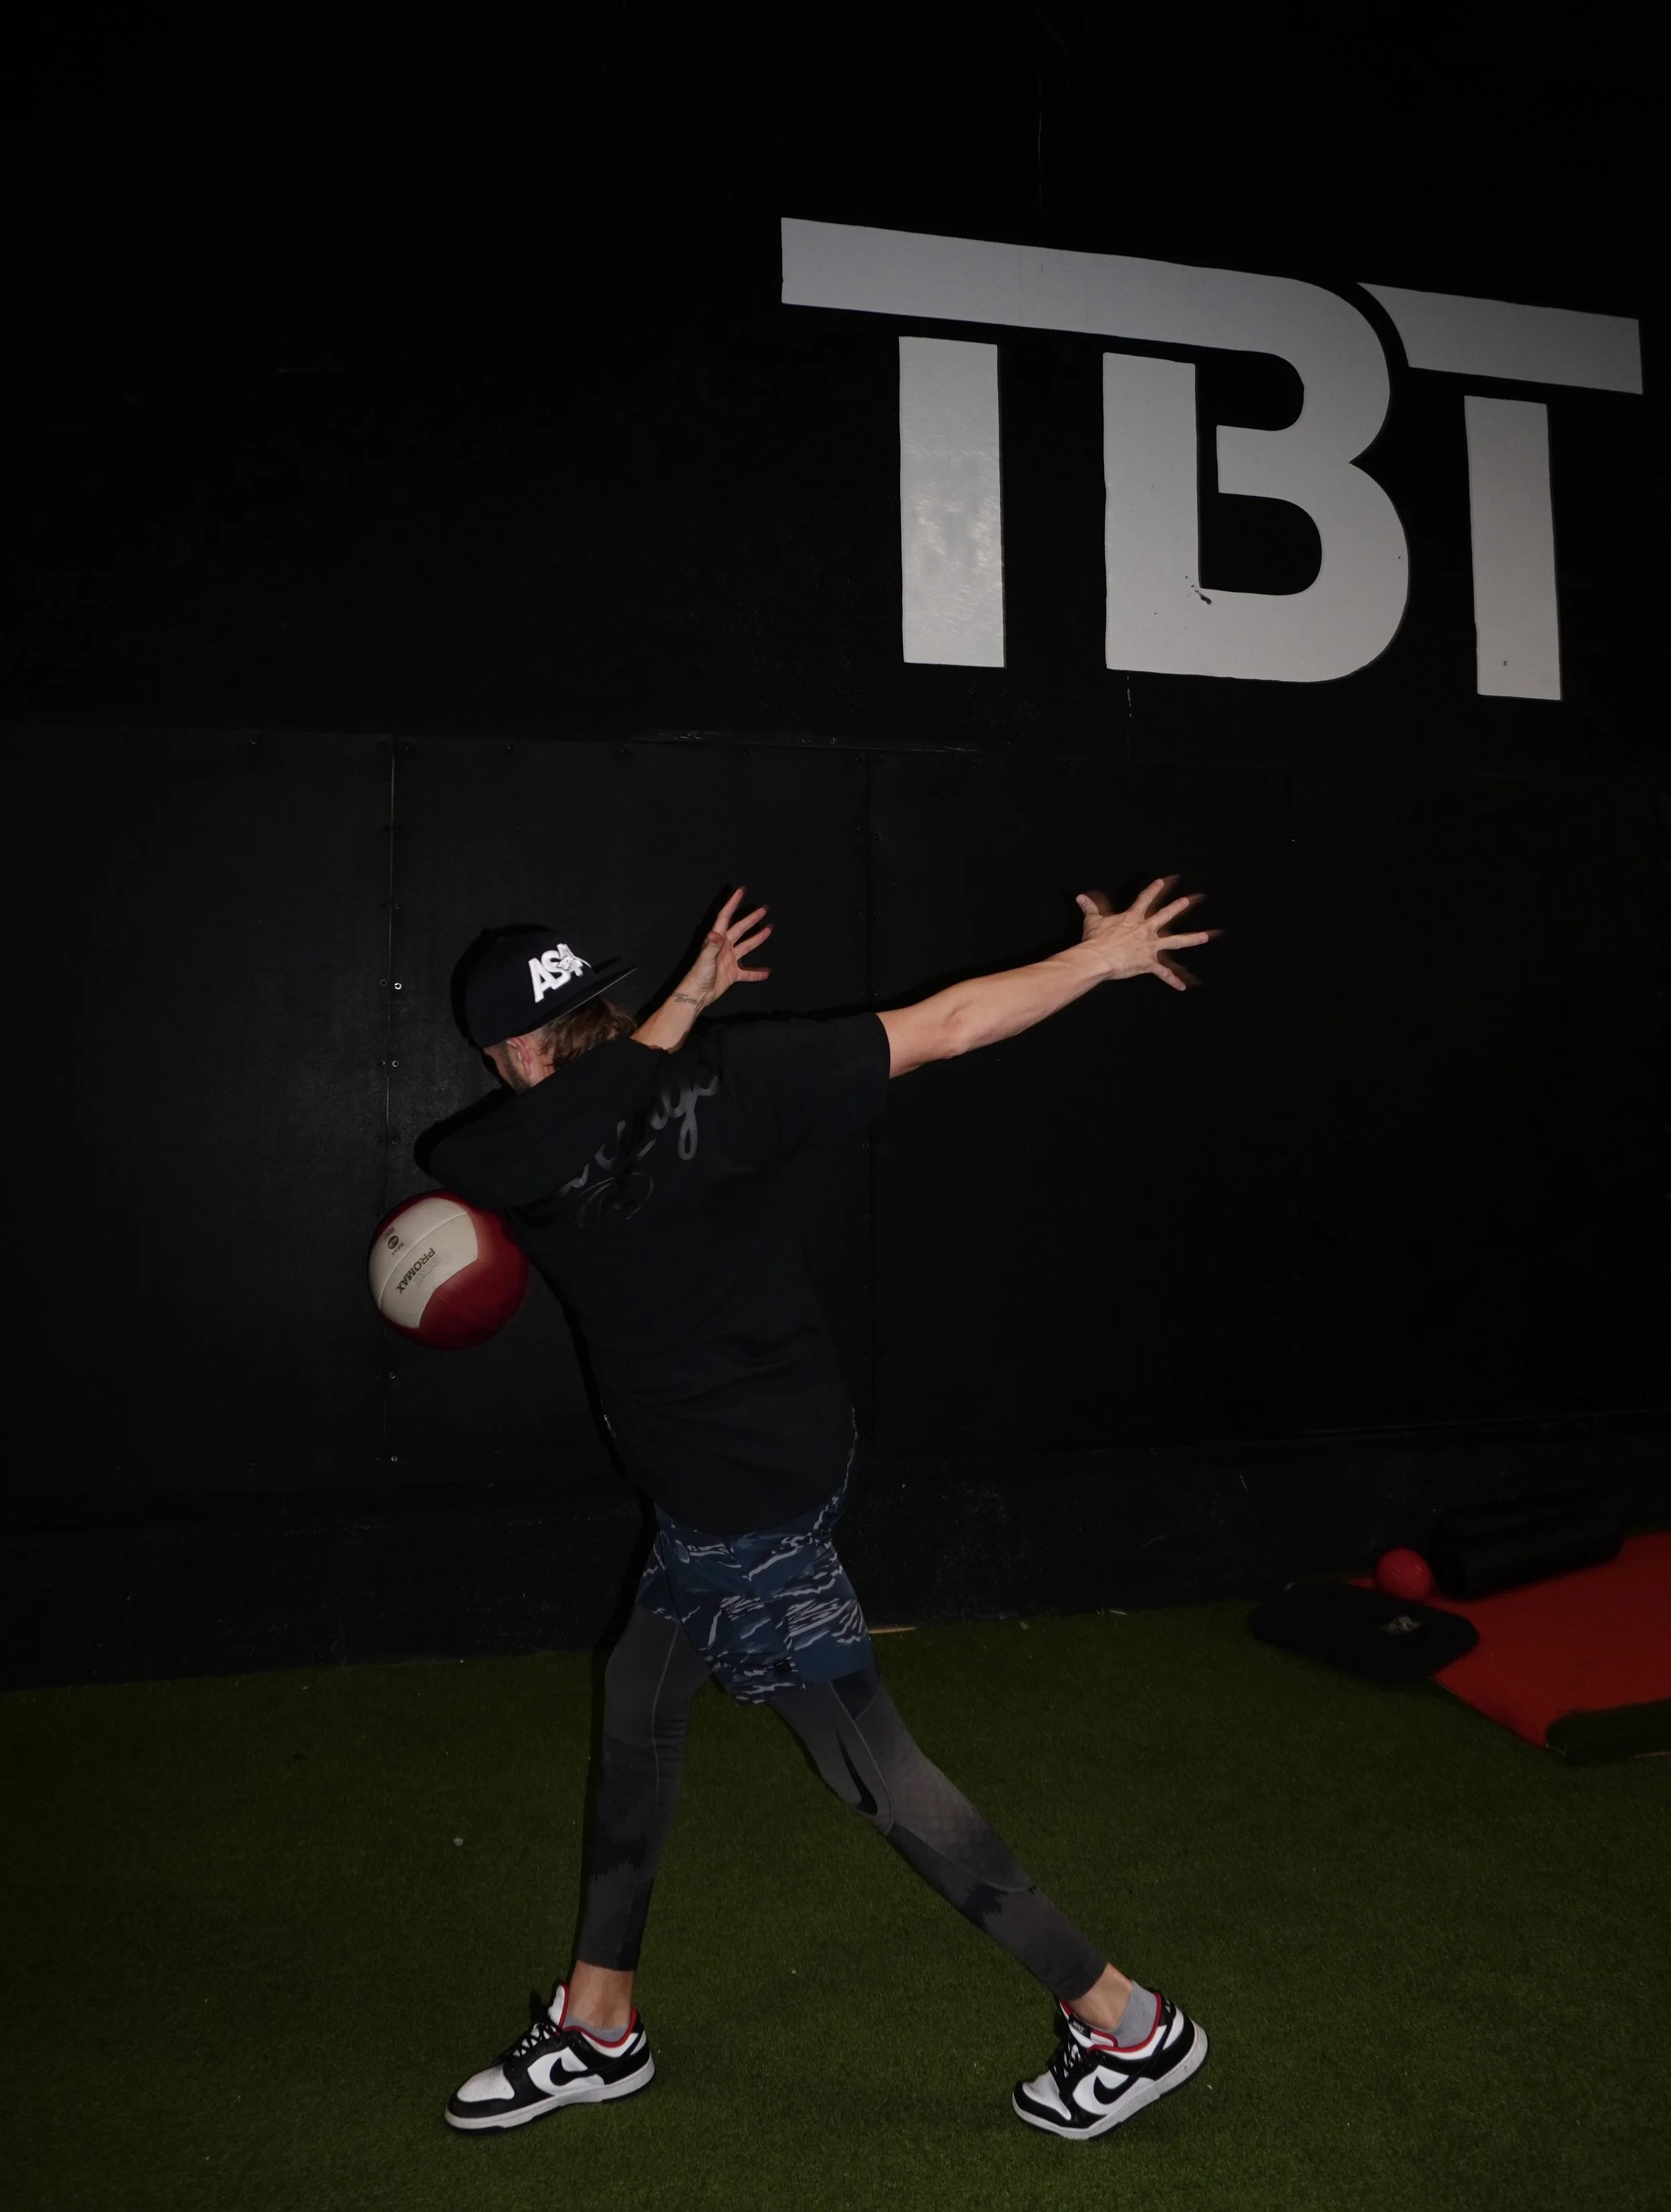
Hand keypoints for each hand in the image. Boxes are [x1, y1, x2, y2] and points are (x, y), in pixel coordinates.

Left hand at [673, 886, 772, 1011]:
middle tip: (764, 909)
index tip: (741, 891)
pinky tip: (767, 972)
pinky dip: (757, 973)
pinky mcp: (733, 974)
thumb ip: (712, 946)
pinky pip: (748, 973)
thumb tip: (716, 934)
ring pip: (746, 946)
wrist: (697, 994)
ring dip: (758, 939)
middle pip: (740, 929)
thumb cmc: (698, 975)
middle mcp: (725, 947)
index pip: (725, 917)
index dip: (732, 903)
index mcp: (717, 939)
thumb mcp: (705, 959)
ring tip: (769, 929)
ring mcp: (729, 960)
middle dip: (751, 919)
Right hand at [1075, 878, 1219, 990]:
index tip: (1163, 881)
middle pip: (1166, 915)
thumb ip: (1090, 908)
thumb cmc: (1095, 939)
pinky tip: (1182, 987)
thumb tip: (1080, 896)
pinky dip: (1172, 980)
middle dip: (1179, 906)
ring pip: (1175, 941)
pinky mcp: (1149, 963)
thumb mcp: (1093, 920)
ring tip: (1206, 937)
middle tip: (1192, 899)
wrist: (1098, 958)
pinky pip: (1163, 973)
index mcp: (1132, 918)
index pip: (1145, 899)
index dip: (1154, 889)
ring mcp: (1149, 946)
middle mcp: (1145, 930)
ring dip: (1192, 938)